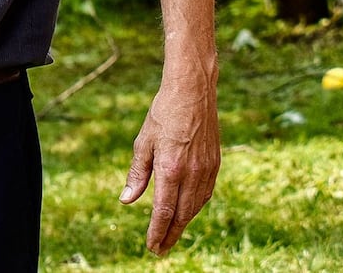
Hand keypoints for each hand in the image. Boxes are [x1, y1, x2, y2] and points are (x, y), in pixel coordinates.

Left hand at [120, 70, 220, 254]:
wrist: (192, 92)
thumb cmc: (163, 114)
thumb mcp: (143, 142)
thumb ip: (138, 174)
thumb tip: (127, 201)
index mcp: (171, 169)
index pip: (164, 211)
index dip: (157, 232)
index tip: (151, 246)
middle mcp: (192, 174)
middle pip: (182, 215)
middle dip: (170, 234)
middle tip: (159, 249)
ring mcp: (207, 170)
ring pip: (195, 207)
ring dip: (183, 223)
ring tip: (170, 234)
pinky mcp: (215, 164)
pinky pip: (205, 194)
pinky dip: (195, 207)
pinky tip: (187, 211)